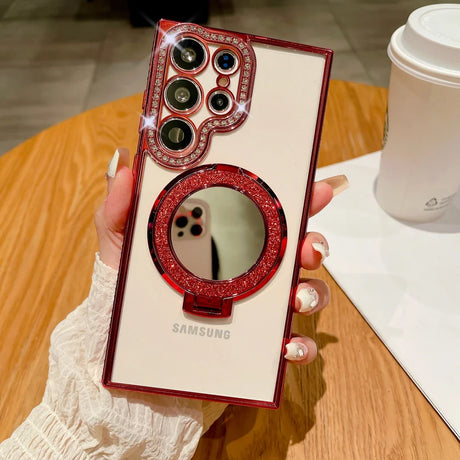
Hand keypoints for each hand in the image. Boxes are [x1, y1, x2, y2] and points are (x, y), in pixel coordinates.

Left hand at [95, 148, 347, 364]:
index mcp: (225, 240)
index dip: (297, 200)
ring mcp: (255, 305)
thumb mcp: (122, 244)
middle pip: (297, 251)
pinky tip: (287, 346)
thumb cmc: (129, 289)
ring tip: (296, 298)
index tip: (316, 190)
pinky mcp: (254, 343)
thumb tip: (126, 166)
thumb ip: (121, 208)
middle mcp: (248, 269)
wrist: (126, 344)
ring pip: (304, 294)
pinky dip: (299, 345)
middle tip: (308, 247)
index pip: (268, 214)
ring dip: (312, 293)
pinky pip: (290, 344)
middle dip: (314, 244)